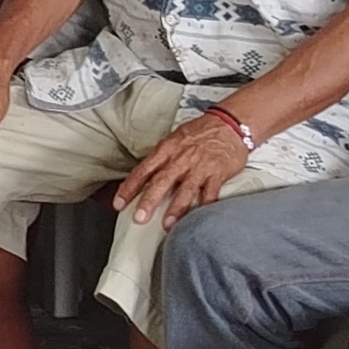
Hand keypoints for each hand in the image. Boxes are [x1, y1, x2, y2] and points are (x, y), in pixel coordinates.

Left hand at [114, 109, 257, 227]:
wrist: (229, 124)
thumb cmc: (200, 132)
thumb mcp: (175, 139)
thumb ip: (161, 158)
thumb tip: (145, 176)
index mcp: (167, 150)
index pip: (143, 170)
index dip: (129, 187)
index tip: (118, 203)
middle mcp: (181, 159)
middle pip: (161, 182)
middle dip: (148, 201)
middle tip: (139, 219)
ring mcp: (200, 167)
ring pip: (185, 190)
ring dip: (175, 209)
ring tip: (167, 224)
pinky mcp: (218, 173)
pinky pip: (210, 193)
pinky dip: (205, 207)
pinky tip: (198, 219)